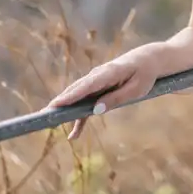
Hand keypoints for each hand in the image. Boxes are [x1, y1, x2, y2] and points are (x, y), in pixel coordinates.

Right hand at [48, 45, 162, 140]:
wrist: (148, 60)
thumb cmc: (144, 74)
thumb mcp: (135, 90)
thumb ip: (115, 99)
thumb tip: (95, 111)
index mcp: (108, 74)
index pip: (86, 86)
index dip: (70, 96)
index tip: (55, 104)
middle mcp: (98, 75)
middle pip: (75, 91)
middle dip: (60, 103)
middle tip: (44, 115)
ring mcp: (96, 81)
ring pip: (77, 97)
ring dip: (65, 111)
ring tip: (51, 124)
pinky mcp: (98, 87)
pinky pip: (85, 102)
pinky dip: (79, 116)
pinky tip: (75, 134)